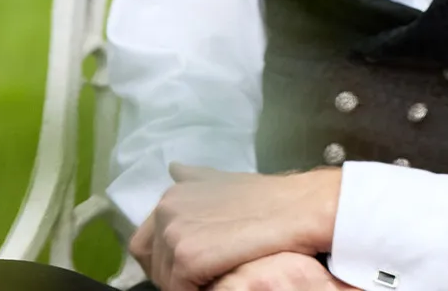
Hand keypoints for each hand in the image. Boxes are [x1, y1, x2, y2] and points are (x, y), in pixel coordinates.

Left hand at [128, 162, 341, 290]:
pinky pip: (180, 289)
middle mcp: (166, 210)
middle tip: (207, 275)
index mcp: (172, 195)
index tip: (189, 268)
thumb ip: (198, 179)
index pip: (144, 243)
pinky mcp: (189, 257)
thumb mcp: (228, 181)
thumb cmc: (273, 198)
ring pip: (166, 279)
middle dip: (175, 274)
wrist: (302, 207)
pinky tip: (221, 281)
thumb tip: (175, 168)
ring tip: (218, 276)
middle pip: (154, 264)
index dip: (164, 260)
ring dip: (187, 283)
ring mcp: (176, 233)